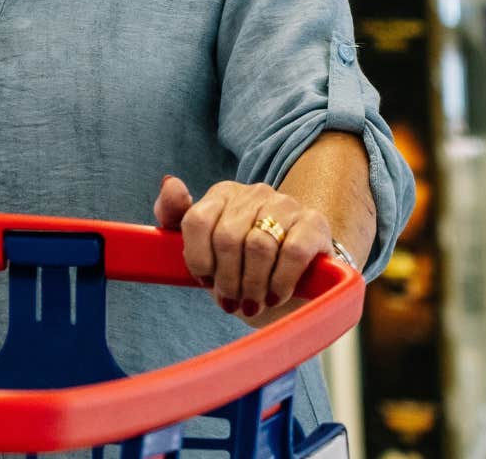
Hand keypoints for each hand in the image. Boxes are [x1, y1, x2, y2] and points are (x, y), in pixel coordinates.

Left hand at [154, 175, 332, 322]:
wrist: (294, 280)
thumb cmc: (240, 264)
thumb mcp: (202, 246)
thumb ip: (174, 215)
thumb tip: (171, 183)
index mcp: (222, 194)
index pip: (197, 220)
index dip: (197, 257)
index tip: (204, 280)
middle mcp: (254, 193)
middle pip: (227, 238)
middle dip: (226, 278)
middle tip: (231, 300)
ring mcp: (286, 205)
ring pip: (258, 246)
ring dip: (252, 284)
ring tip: (252, 302)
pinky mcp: (315, 223)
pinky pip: (293, 252)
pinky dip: (280, 281)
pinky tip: (276, 295)